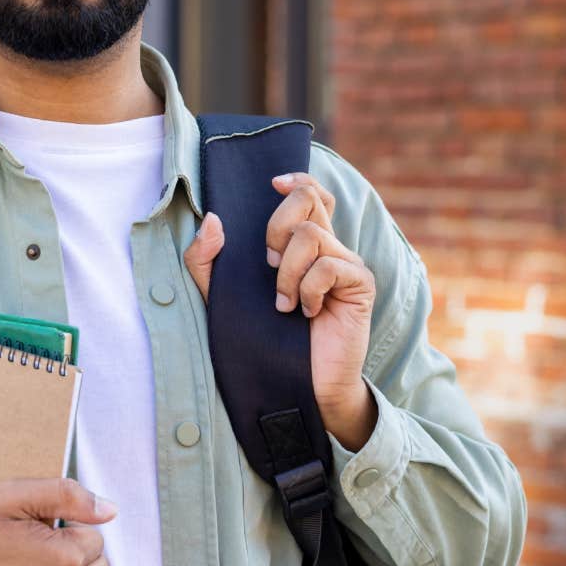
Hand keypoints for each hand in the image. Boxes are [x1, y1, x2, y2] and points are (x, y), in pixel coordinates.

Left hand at [182, 172, 378, 447]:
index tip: (272, 184)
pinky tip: (306, 313)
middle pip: (309, 198)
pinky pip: (329, 266)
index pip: (309, 192)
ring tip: (283, 305)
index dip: (296, 180)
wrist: (293, 385)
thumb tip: (212, 218)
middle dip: (276, 226)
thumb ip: (206, 261)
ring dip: (286, 273)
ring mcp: (345, 264)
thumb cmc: (261, 341)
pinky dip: (307, 290)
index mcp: (297, 245)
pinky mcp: (359, 284)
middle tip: (267, 265)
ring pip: (310, 235)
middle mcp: (325, 247)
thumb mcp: (220, 298)